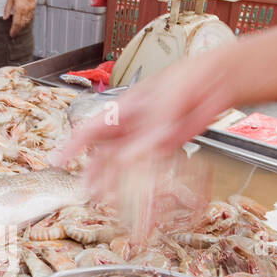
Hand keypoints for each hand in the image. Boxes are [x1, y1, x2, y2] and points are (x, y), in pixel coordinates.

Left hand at [3, 0, 36, 37]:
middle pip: (22, 24)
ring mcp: (30, 9)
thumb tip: (5, 18)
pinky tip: (24, 22)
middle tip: (14, 34)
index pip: (16, 23)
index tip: (11, 34)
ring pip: (26, 22)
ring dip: (22, 27)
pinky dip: (26, 22)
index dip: (13, 30)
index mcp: (19, 9)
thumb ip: (7, 9)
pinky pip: (30, 17)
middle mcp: (26, 10)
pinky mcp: (33, 7)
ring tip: (18, 29)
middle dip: (17, 30)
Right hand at [50, 48, 232, 201]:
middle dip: (94, 171)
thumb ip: (147, 133)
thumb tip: (129, 159)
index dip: (72, 146)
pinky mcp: (168, 145)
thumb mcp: (163, 104)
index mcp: (123, 108)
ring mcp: (149, 135)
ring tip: (107, 198)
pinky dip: (143, 179)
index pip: (90, 128)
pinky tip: (138, 191)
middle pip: (105, 150)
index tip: (58, 161)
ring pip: (125, 161)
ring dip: (115, 179)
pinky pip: (151, 165)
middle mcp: (133, 124)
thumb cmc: (186, 78)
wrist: (217, 79)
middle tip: (86, 190)